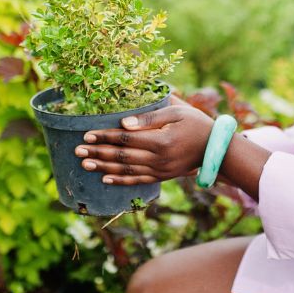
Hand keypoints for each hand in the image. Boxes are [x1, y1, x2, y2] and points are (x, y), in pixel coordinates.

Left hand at [77, 105, 213, 184]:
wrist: (216, 148)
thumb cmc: (196, 123)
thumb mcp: (176, 111)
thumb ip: (150, 116)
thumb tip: (123, 122)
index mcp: (161, 140)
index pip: (125, 139)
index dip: (105, 137)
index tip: (87, 135)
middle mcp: (158, 159)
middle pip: (121, 157)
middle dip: (98, 153)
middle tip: (78, 150)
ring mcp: (160, 171)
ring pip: (126, 170)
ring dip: (103, 168)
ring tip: (85, 164)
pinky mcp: (162, 177)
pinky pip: (137, 181)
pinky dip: (120, 180)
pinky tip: (105, 179)